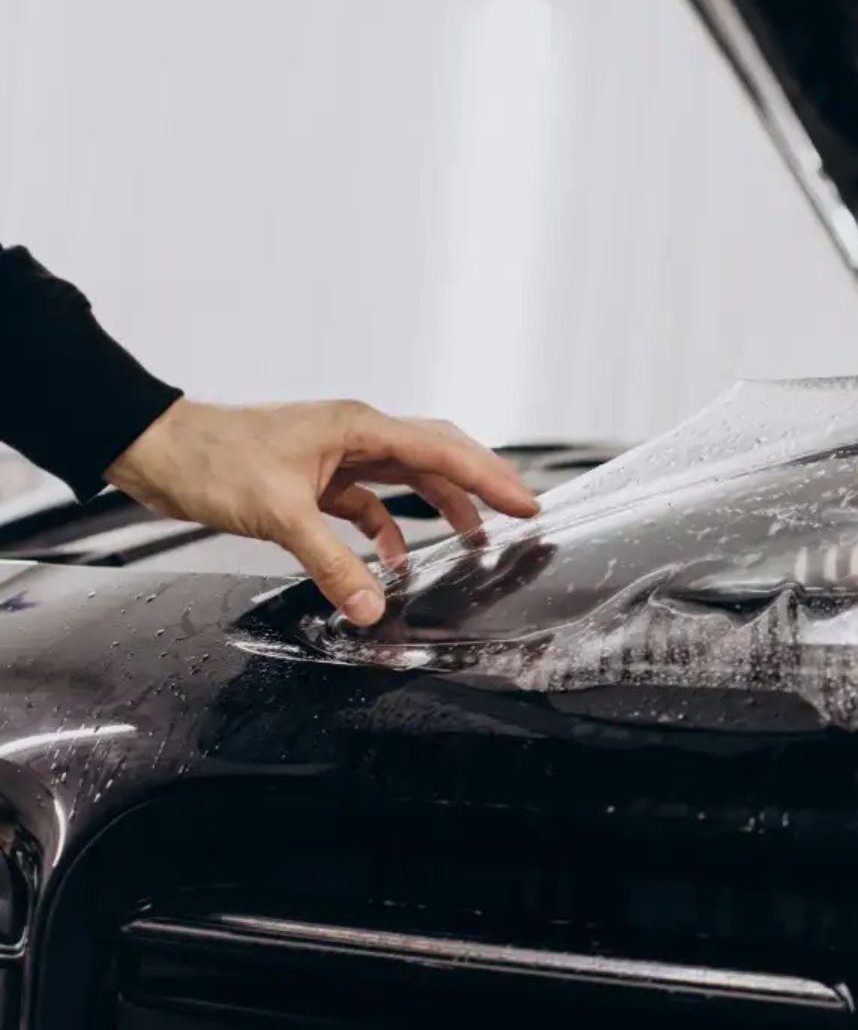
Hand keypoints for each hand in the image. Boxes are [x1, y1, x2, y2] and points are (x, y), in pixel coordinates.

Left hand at [105, 399, 539, 624]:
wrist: (153, 448)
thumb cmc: (211, 459)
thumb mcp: (279, 516)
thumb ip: (332, 564)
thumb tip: (372, 607)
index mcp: (358, 427)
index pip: (443, 452)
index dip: (490, 479)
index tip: (526, 504)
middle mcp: (355, 434)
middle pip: (436, 456)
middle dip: (480, 486)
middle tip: (518, 515)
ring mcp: (336, 454)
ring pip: (406, 479)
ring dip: (438, 509)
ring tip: (471, 542)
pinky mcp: (314, 477)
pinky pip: (367, 502)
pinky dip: (386, 529)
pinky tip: (391, 561)